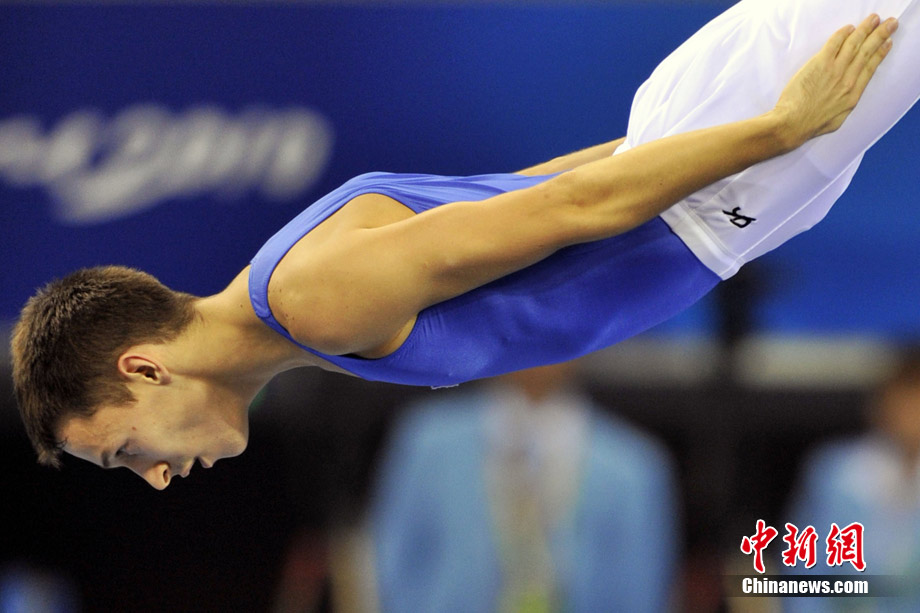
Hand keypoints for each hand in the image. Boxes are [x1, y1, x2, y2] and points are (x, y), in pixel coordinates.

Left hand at [773, 14, 897, 147]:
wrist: (793, 124)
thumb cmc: (811, 125)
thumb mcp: (838, 118)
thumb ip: (846, 103)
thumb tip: (849, 95)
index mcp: (853, 94)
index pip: (870, 67)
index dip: (880, 53)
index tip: (887, 43)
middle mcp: (848, 80)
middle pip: (867, 52)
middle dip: (880, 35)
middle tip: (889, 23)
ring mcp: (835, 71)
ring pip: (854, 44)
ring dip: (866, 29)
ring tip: (873, 19)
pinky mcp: (820, 64)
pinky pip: (834, 43)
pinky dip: (843, 34)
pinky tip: (849, 28)